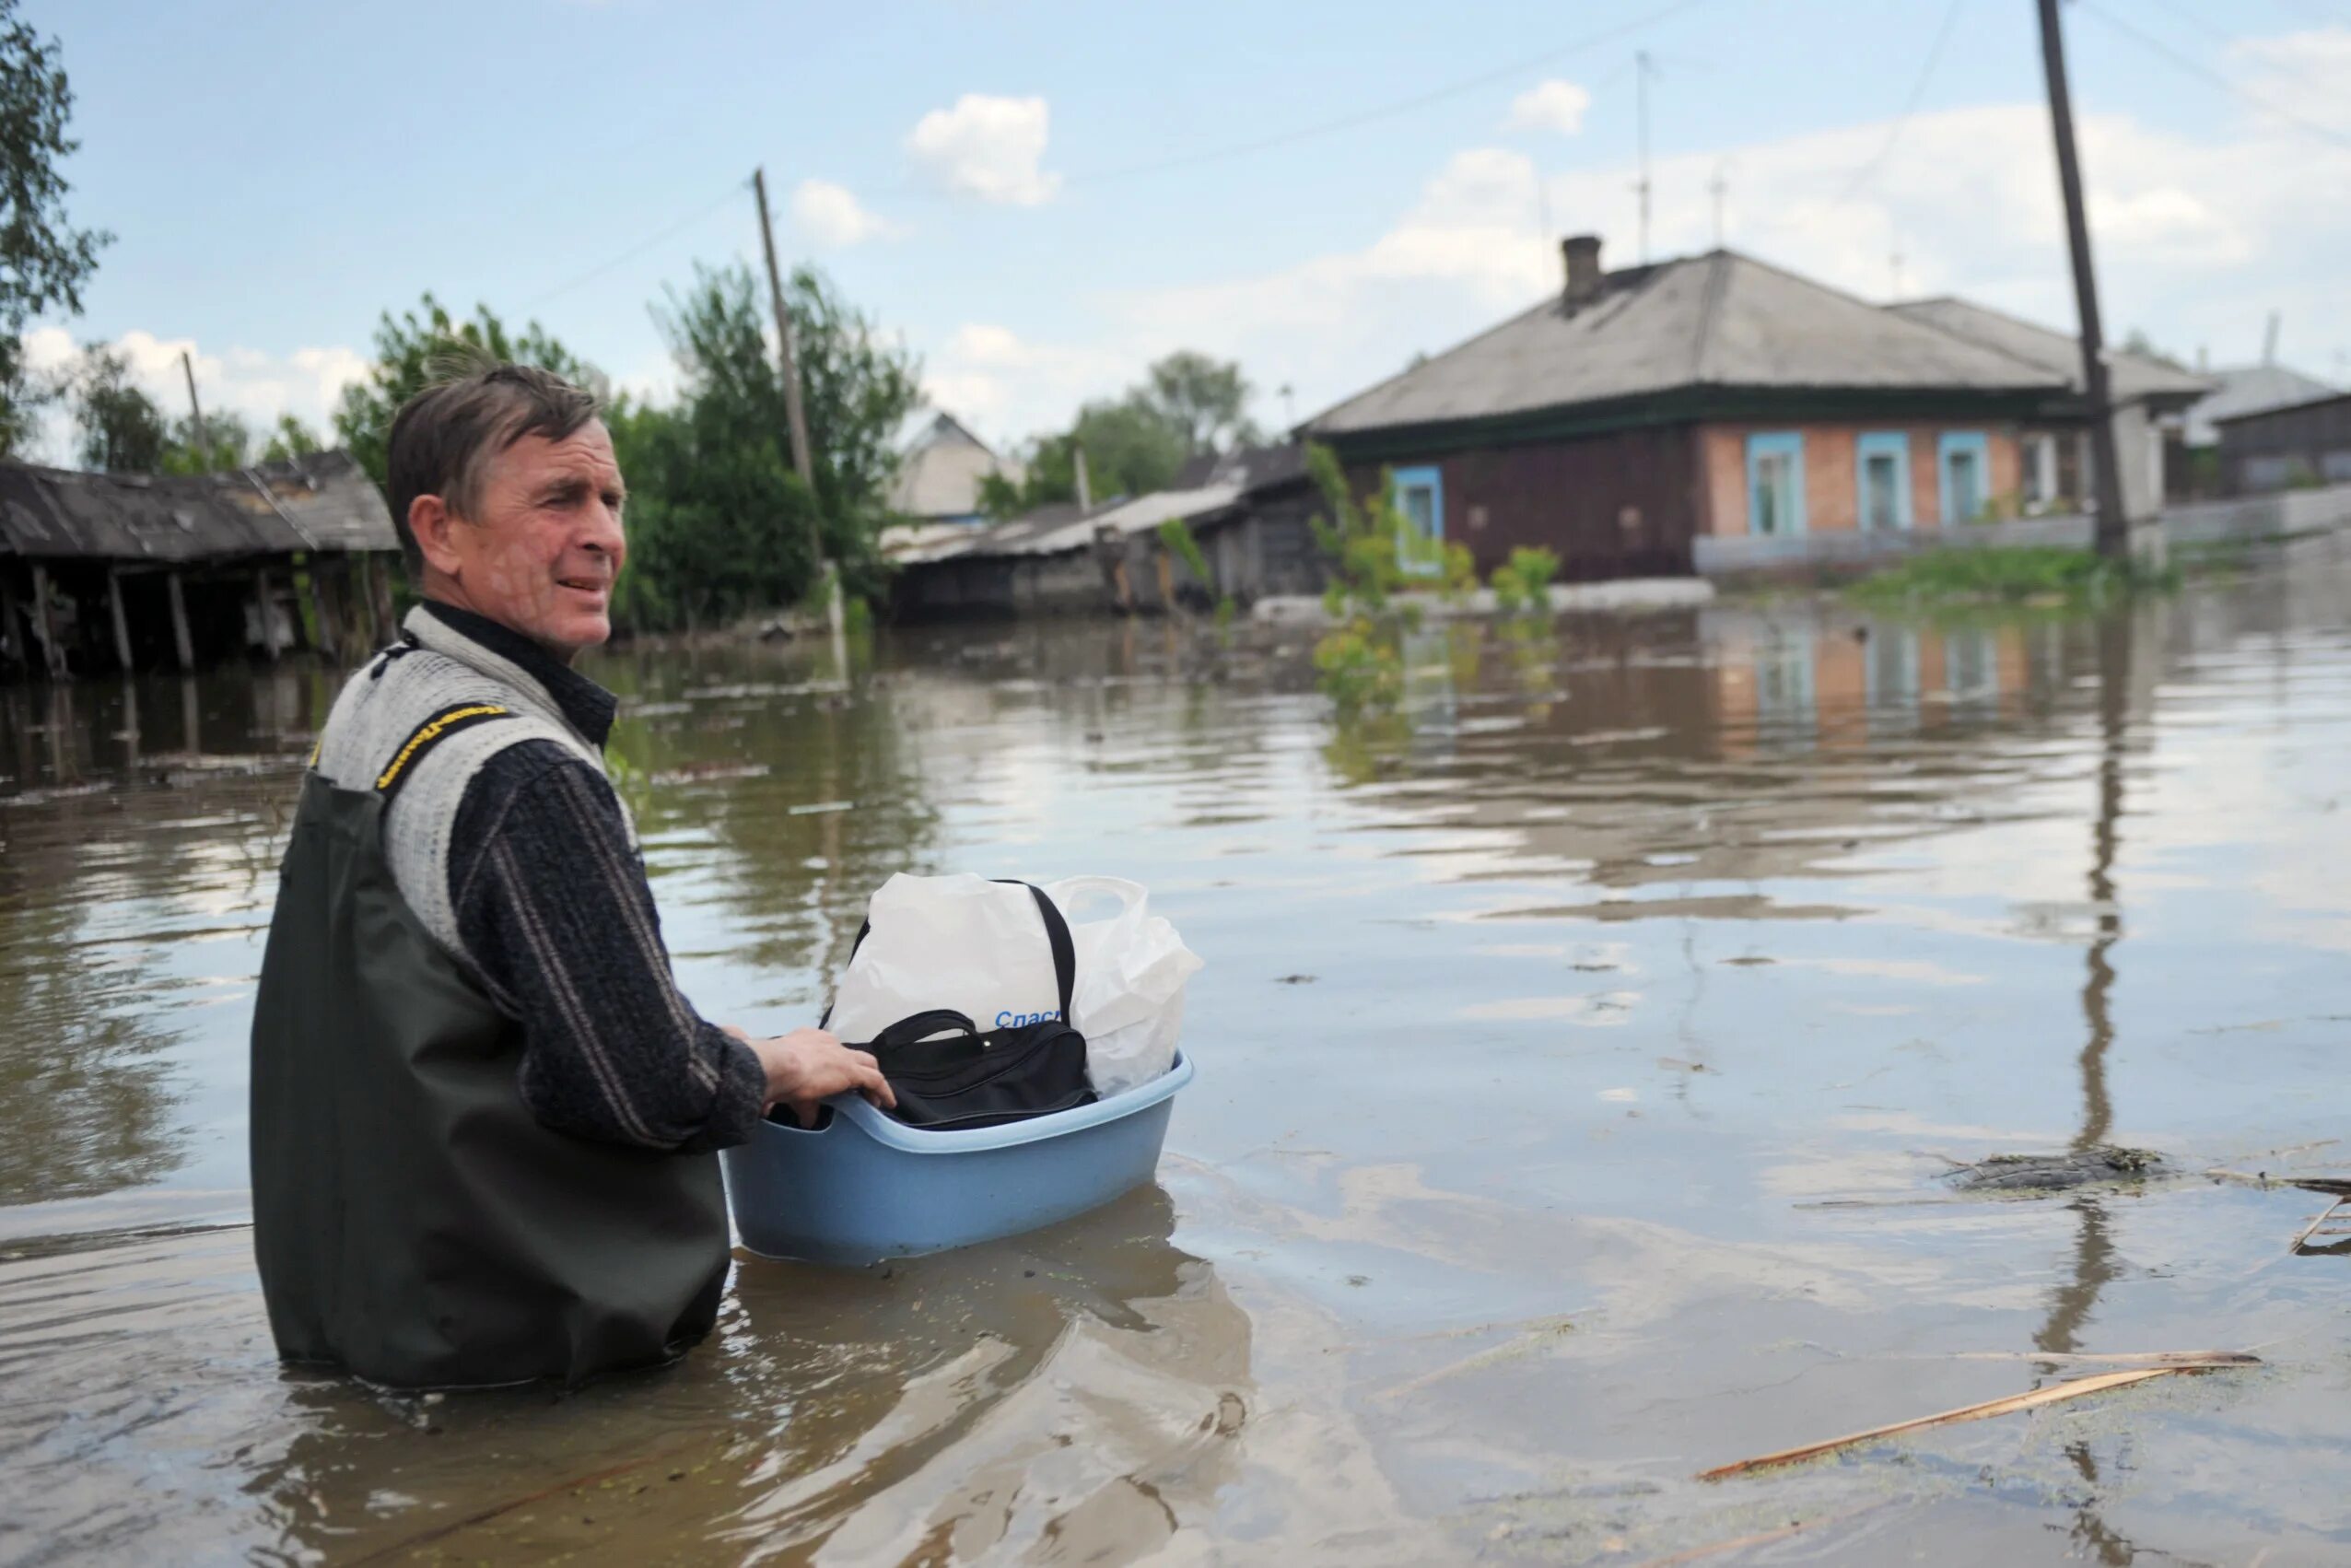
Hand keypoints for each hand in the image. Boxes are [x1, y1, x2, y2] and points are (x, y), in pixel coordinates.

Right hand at [730, 1025, 894, 1128]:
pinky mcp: (852, 1070)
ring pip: (867, 1064)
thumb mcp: (788, 1088)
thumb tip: (806, 1119)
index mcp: (808, 1040)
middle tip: (860, 1088)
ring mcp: (841, 1054)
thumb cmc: (775, 1073)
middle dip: (859, 1069)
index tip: (836, 1079)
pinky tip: (886, 1103)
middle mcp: (828, 1042)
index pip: (829, 1050)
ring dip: (872, 1080)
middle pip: (852, 1055)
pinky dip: (882, 1091)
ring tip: (875, 1098)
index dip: (836, 1064)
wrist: (777, 1066)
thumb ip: (801, 1102)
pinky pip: (875, 1080)